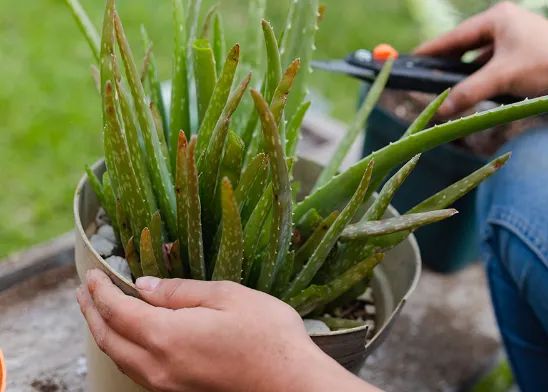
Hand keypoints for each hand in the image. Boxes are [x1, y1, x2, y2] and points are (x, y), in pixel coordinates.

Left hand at [77, 269, 378, 391]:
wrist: (290, 382)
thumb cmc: (268, 336)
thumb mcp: (228, 296)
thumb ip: (182, 292)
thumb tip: (146, 287)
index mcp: (166, 336)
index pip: (117, 311)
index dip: (100, 291)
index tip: (92, 274)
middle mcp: (158, 365)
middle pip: (108, 338)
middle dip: (92, 312)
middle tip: (85, 291)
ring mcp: (167, 384)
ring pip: (119, 358)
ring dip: (104, 333)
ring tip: (100, 313)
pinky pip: (137, 370)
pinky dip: (123, 350)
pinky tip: (130, 340)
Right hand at [413, 1, 547, 115]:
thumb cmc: (547, 66)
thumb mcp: (502, 80)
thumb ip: (468, 93)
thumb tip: (439, 110)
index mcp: (498, 17)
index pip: (455, 35)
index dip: (432, 50)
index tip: (412, 60)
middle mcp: (507, 22)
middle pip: (467, 44)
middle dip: (448, 64)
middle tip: (426, 77)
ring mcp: (519, 36)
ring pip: (482, 56)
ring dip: (468, 73)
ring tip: (450, 88)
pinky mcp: (528, 51)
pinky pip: (497, 63)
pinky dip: (485, 76)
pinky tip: (480, 90)